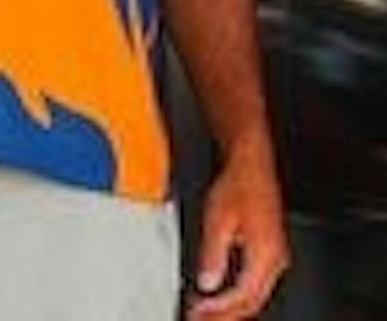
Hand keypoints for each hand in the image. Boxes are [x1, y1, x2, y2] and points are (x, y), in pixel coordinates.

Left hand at [186, 142, 288, 318]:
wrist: (251, 167)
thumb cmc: (238, 186)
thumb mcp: (217, 220)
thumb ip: (213, 254)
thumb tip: (207, 283)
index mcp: (266, 254)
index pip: (243, 295)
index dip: (219, 309)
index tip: (197, 312)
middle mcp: (275, 259)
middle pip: (252, 302)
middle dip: (224, 316)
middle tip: (198, 320)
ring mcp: (275, 257)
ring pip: (255, 296)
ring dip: (230, 309)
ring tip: (205, 314)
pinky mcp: (269, 253)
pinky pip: (255, 284)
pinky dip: (235, 295)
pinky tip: (218, 297)